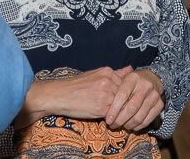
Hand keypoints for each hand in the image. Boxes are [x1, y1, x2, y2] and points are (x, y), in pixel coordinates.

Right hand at [14, 66, 132, 127]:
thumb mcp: (95, 75)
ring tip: (114, 116)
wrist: (58, 95)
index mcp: (107, 71)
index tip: (120, 101)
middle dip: (124, 105)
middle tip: (121, 111)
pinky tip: (107, 120)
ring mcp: (105, 94)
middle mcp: (108, 81)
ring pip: (122, 106)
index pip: (126, 85)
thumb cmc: (76, 86)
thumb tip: (131, 69)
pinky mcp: (101, 108)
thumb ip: (115, 73)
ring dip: (120, 113)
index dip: (124, 95)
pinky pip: (114, 115)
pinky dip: (113, 119)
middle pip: (126, 96)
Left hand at [105, 68, 163, 131]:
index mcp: (133, 78)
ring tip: (121, 126)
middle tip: (113, 125)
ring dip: (128, 125)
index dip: (114, 109)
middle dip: (120, 120)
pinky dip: (138, 126)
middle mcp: (145, 86)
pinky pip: (148, 120)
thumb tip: (101, 103)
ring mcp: (154, 95)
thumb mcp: (121, 80)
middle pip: (131, 108)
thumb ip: (112, 89)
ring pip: (139, 116)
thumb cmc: (130, 82)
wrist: (151, 78)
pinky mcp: (160, 104)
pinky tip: (131, 126)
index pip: (122, 95)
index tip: (108, 120)